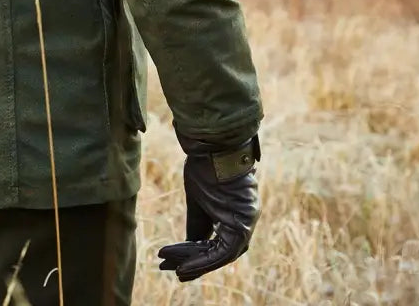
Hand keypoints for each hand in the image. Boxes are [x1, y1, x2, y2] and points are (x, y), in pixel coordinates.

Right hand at [157, 133, 259, 281]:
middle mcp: (244, 222)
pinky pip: (223, 252)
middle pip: (219, 253)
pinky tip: (184, 265)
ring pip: (220, 256)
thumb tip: (192, 245)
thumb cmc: (205, 167)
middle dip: (194, 263)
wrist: (213, 146)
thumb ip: (199, 224)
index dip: (195, 255)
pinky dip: (202, 260)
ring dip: (195, 263)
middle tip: (173, 271)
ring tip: (174, 269)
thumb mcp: (198, 200)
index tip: (175, 263)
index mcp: (235, 215)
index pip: (215, 244)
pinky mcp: (243, 224)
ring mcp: (246, 223)